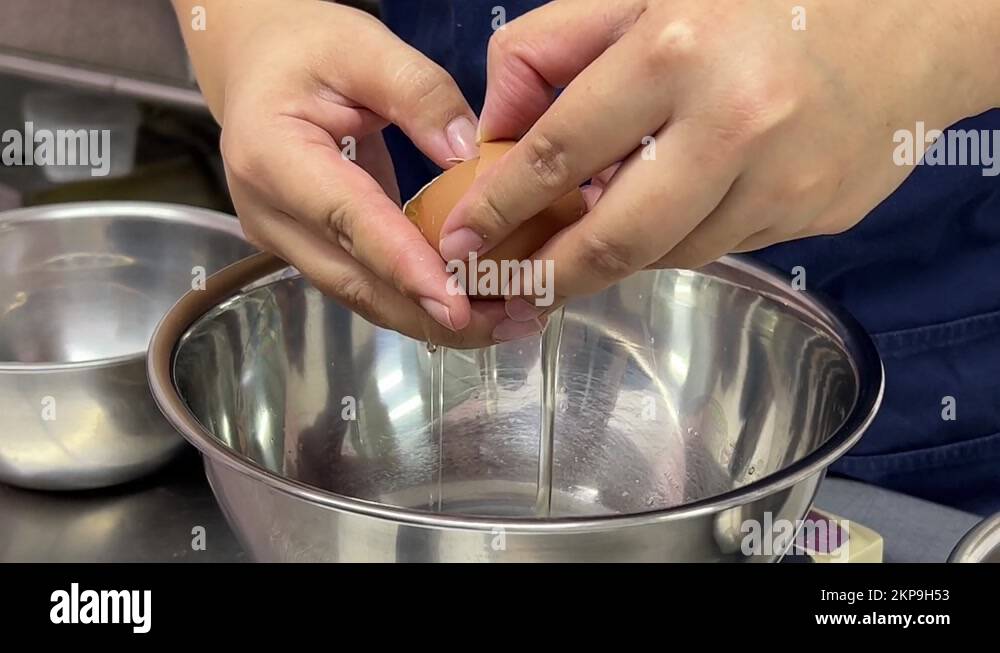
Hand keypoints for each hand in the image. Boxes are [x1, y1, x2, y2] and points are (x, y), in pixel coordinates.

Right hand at [174, 0, 504, 346]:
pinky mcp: (309, 251)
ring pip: (363, 296)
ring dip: (431, 317)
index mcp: (272, 156)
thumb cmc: (306, 48)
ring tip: (504, 322)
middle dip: (432, 312)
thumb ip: (421, 94)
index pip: (348, 221)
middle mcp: (270, 214)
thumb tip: (472, 156)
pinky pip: (367, 285)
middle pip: (356, 281)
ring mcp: (285, 241)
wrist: (258, 65)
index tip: (455, 305)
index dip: (404, 267)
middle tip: (508, 323)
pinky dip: (417, 299)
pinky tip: (473, 304)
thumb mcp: (364, 47)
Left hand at [438, 0, 999, 320]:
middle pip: (614, 236)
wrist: (916, 17)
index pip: (555, 150)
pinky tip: (675, 208)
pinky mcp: (814, 217)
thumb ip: (555, 47)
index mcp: (676, 50)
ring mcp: (782, 181)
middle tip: (508, 295)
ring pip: (670, 252)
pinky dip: (681, 238)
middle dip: (548, 276)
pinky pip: (723, 245)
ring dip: (619, 255)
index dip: (496, 207)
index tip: (462, 243)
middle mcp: (732, 125)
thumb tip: (495, 127)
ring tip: (585, 246)